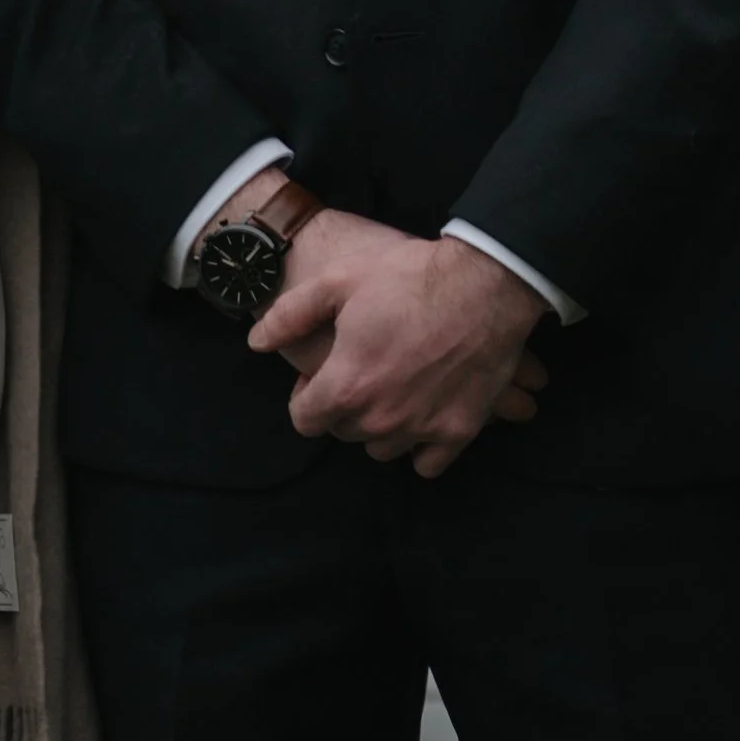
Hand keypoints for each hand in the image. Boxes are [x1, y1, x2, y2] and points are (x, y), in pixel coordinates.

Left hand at [251, 212, 547, 477]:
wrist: (483, 284)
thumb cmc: (406, 277)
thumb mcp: (337, 280)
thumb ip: (289, 315)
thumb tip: (256, 342)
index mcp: (345, 386)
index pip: (305, 421)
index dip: (305, 396)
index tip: (319, 374)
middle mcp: (379, 419)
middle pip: (343, 433)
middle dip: (340, 408)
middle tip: (356, 372)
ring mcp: (421, 429)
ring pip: (382, 449)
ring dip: (377, 427)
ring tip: (388, 389)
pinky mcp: (458, 432)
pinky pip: (426, 463)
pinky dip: (420, 446)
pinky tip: (421, 412)